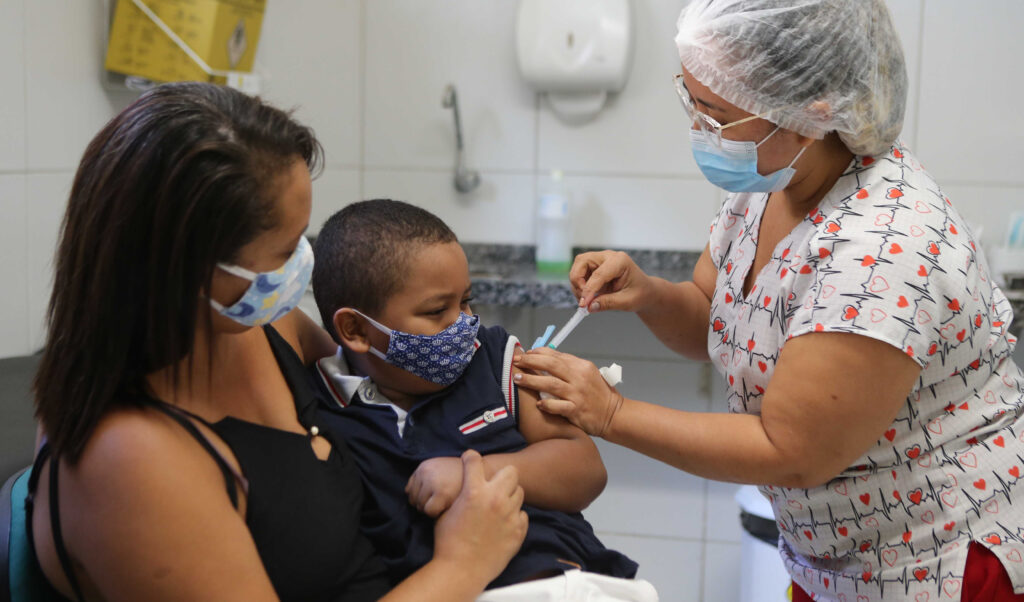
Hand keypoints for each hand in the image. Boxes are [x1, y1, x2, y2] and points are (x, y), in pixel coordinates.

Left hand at [406, 456, 462, 516]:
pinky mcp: (441, 493)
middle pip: (413, 498)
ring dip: (431, 509)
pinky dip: (436, 513)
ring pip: (420, 506)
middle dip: (425, 503)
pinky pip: (429, 511)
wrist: (485, 472)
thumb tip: (406, 492)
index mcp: (424, 465)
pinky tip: (448, 507)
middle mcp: (425, 472)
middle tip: (442, 502)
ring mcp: (432, 482)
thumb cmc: (463, 475)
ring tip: (446, 503)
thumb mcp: (441, 469)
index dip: (421, 497)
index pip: (409, 489)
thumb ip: (424, 478)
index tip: (435, 497)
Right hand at [433, 451, 527, 581]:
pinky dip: (515, 517)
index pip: (475, 460)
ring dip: (510, 496)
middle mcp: (495, 498)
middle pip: (511, 472)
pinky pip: (523, 515)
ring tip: (500, 506)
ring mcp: (510, 514)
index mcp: (474, 491)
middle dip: (503, 475)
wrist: (461, 569)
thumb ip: (459, 495)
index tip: (470, 459)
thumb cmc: (448, 541)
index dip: (470, 457)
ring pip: (519, 493)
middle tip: (494, 484)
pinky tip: (504, 523)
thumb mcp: (447, 512)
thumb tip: (461, 487)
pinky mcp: (519, 530)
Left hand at [513, 347, 623, 436]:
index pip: (556, 355)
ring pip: (550, 383)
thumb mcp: (588, 374)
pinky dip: (546, 404)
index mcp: (581, 366)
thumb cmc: (599, 395)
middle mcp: (579, 377)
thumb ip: (569, 368)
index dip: (538, 353)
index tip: (525, 354)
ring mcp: (577, 393)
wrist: (614, 414)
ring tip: (517, 378)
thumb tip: (545, 360)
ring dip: (531, 380)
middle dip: (530, 362)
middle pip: (550, 364)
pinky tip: (537, 404)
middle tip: (515, 362)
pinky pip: (557, 405)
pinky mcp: (576, 409)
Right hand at [570, 250, 652, 313]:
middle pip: (582, 262)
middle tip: (583, 299)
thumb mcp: (627, 302)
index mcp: (620, 261)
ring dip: (577, 284)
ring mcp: (600, 260)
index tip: (584, 304)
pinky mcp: (594, 267)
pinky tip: (588, 296)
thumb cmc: (640, 293)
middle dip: (578, 281)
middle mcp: (608, 257)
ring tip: (587, 300)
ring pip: (578, 267)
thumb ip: (608, 303)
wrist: (644, 292)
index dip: (589, 289)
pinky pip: (579, 274)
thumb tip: (590, 306)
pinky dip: (579, 286)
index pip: (599, 273)